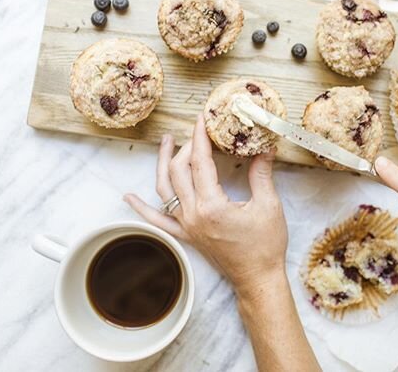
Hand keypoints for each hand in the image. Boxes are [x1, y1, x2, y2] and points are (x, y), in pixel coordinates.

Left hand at [124, 114, 287, 293]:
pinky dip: (141, 208)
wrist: (257, 278)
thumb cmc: (265, 245)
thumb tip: (264, 147)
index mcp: (212, 205)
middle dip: (187, 145)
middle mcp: (193, 214)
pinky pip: (157, 220)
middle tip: (198, 131)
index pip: (200, 161)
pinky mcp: (185, 235)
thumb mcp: (269, 205)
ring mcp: (186, 225)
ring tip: (166, 142)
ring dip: (163, 163)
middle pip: (179, 170)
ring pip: (164, 188)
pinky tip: (129, 197)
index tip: (202, 119)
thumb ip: (262, 174)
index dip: (200, 137)